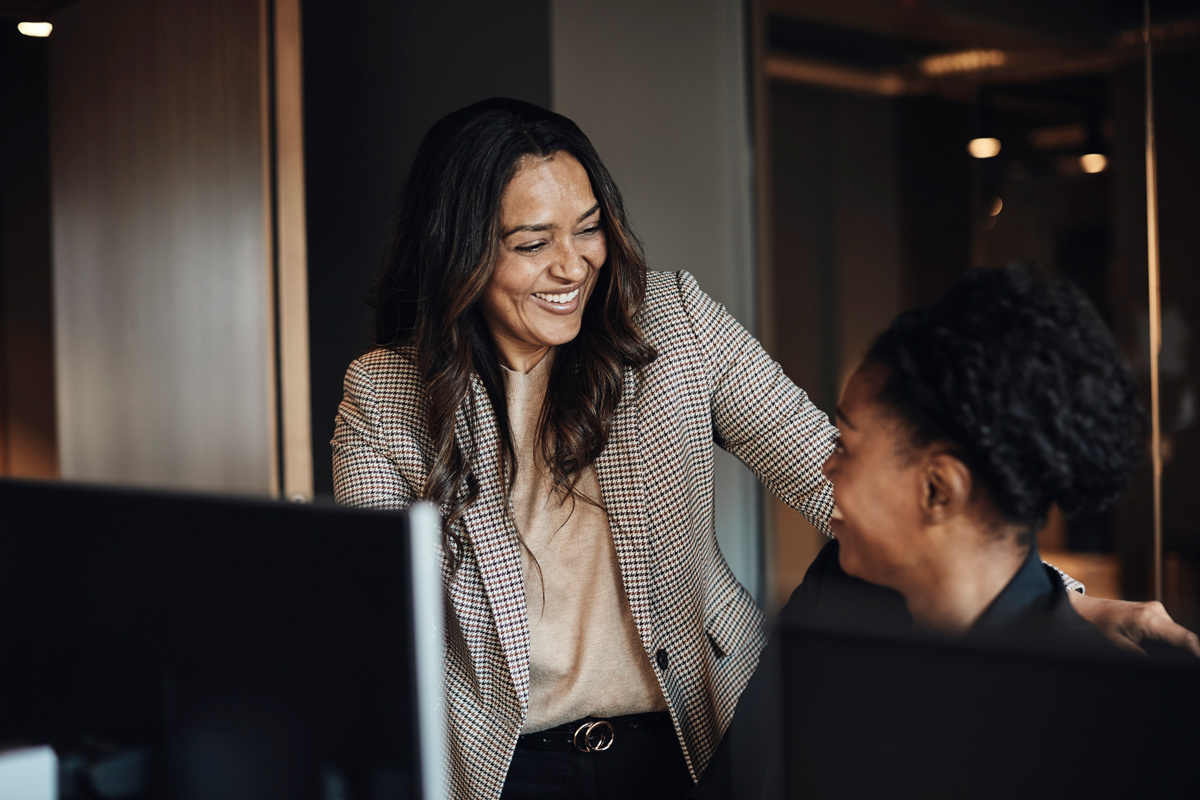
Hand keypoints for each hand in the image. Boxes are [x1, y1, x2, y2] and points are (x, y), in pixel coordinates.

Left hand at [1069, 592, 1199, 656]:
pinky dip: (1166, 643)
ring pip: (1176, 636)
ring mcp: (1157, 610)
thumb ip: (1147, 659)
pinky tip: (1152, 650)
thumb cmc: (1100, 629)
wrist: (1088, 610)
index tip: (1195, 668)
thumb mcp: (1121, 648)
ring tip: (1152, 656)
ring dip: (1174, 650)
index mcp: (1149, 620)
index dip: (1197, 654)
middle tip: (1176, 670)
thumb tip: (1166, 668)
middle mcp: (1157, 611)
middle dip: (1185, 656)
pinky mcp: (1155, 612)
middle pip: (1183, 639)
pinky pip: (1168, 630)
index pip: (1186, 639)